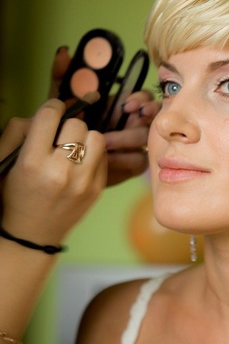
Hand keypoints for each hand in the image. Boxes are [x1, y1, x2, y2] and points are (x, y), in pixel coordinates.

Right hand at [1, 100, 106, 245]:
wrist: (31, 235)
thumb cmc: (14, 194)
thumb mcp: (6, 161)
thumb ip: (21, 130)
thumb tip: (49, 111)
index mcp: (32, 163)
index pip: (50, 115)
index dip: (51, 108)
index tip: (51, 112)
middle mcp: (61, 172)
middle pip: (77, 124)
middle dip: (67, 126)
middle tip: (59, 137)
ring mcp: (83, 182)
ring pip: (96, 137)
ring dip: (84, 138)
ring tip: (73, 148)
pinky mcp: (98, 189)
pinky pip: (104, 156)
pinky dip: (93, 155)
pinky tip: (80, 164)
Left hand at [49, 46, 159, 185]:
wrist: (58, 166)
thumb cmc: (62, 134)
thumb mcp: (60, 104)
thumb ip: (62, 79)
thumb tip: (63, 52)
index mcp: (119, 107)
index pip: (143, 96)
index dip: (140, 97)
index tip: (127, 102)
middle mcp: (130, 123)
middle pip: (151, 115)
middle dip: (144, 114)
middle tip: (130, 116)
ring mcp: (132, 145)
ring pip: (146, 138)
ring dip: (129, 138)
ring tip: (105, 141)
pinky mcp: (131, 164)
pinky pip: (139, 160)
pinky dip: (125, 157)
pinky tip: (108, 157)